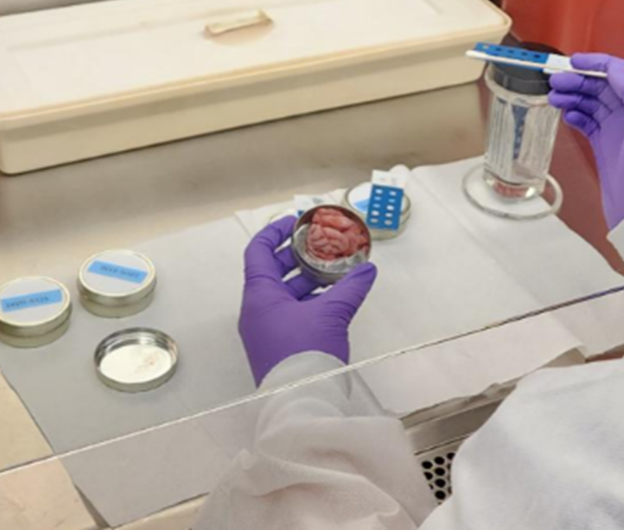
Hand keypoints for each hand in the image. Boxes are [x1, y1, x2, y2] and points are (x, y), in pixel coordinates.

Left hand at [240, 213, 378, 384]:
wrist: (300, 401)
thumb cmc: (305, 355)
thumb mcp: (332, 314)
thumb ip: (350, 287)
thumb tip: (366, 270)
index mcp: (260, 296)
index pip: (259, 251)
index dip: (275, 232)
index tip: (296, 222)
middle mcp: (257, 311)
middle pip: (272, 271)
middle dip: (298, 255)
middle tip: (321, 245)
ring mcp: (265, 329)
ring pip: (283, 293)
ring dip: (307, 280)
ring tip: (334, 272)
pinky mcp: (277, 345)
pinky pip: (289, 312)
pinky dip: (308, 301)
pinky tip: (332, 300)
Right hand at [548, 53, 623, 229]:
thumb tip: (616, 67)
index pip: (623, 73)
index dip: (599, 63)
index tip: (574, 61)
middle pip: (605, 87)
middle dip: (580, 80)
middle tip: (556, 81)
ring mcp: (622, 133)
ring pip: (594, 104)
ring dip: (575, 96)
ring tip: (555, 96)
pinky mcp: (608, 150)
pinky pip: (590, 124)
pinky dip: (577, 116)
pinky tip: (567, 114)